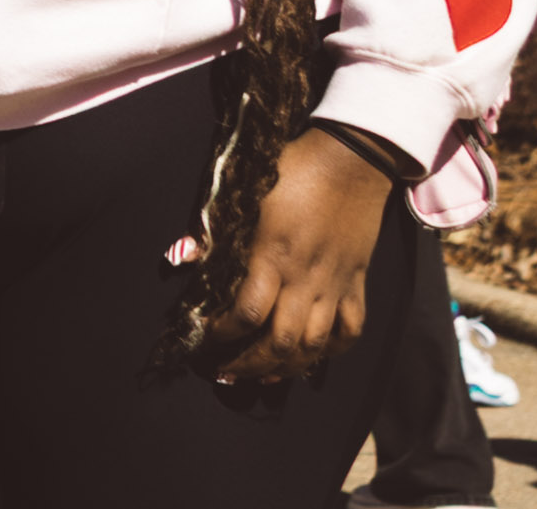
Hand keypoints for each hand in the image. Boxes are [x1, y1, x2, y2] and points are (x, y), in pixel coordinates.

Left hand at [198, 128, 392, 382]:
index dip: (224, 333)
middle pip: (281, 342)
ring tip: (264, 378)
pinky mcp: (357, 283)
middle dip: (251, 364)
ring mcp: (335, 285)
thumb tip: (179, 257)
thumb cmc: (294, 170)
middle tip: (228, 373)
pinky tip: (314, 358)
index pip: (247, 313)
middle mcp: (305, 279)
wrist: (352, 159)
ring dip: (287, 368)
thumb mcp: (246, 190)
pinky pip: (350, 331)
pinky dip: (333, 351)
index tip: (207, 339)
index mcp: (272, 256)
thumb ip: (213, 230)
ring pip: (314, 345)